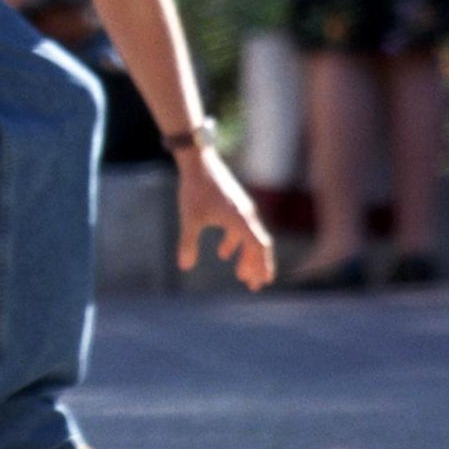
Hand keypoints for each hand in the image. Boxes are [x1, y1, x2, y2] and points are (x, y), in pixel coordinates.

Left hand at [174, 151, 274, 290]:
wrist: (198, 162)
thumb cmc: (194, 190)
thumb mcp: (190, 219)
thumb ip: (188, 243)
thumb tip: (184, 267)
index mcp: (241, 220)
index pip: (258, 247)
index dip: (262, 265)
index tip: (264, 282)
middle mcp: (247, 215)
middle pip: (258, 245)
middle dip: (256, 266)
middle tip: (254, 287)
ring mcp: (241, 209)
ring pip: (249, 237)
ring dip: (245, 256)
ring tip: (240, 275)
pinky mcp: (234, 205)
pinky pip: (239, 228)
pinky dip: (234, 242)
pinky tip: (222, 254)